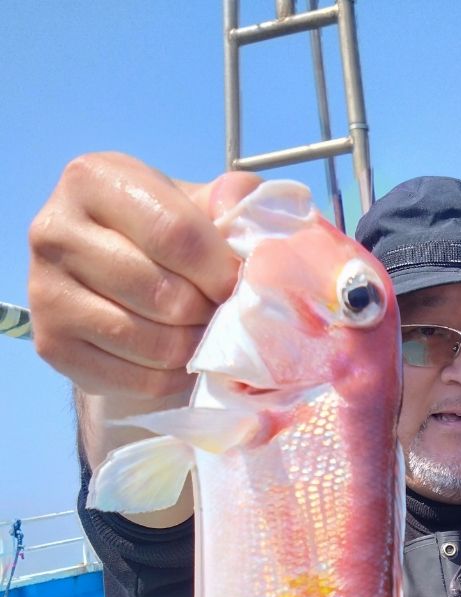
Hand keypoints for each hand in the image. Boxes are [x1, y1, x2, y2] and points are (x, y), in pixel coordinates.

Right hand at [28, 151, 260, 403]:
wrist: (113, 282)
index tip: (240, 284)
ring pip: (153, 343)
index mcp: (91, 179)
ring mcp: (45, 293)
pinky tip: (180, 360)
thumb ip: (228, 198)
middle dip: (208, 312)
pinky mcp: (52, 346)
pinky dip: (174, 378)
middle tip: (222, 313)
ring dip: (194, 347)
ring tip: (203, 332)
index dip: (220, 270)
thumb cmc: (162, 235)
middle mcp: (55, 232)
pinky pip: (139, 380)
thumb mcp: (194, 202)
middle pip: (163, 295)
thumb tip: (241, 201)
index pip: (174, 234)